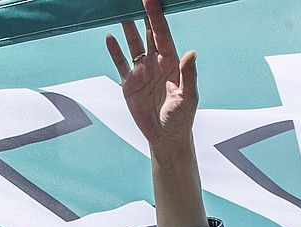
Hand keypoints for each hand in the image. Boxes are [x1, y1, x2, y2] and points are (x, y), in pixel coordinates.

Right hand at [106, 0, 197, 150]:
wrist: (166, 139)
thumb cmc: (182, 119)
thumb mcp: (188, 98)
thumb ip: (189, 75)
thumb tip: (191, 53)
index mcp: (171, 63)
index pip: (162, 34)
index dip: (156, 16)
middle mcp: (156, 63)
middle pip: (147, 33)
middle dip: (142, 15)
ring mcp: (142, 72)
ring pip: (133, 44)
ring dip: (127, 28)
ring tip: (119, 10)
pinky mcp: (129, 84)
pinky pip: (120, 63)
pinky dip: (115, 51)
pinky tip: (110, 37)